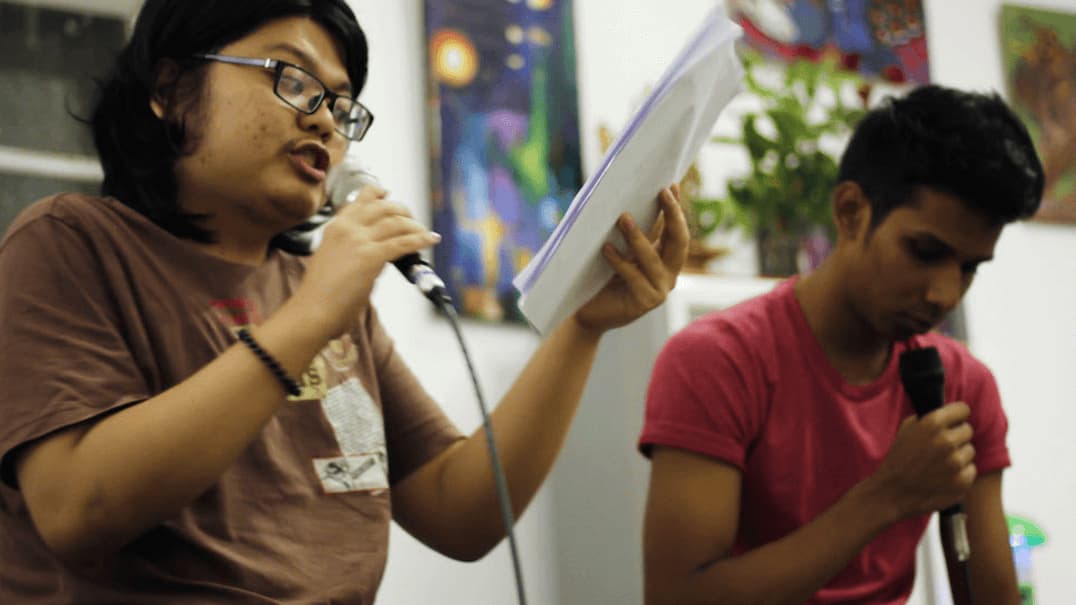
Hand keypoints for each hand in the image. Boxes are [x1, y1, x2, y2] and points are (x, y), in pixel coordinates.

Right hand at [292, 184, 440, 338]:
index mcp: (336, 227)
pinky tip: (430, 239)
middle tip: (412, 220)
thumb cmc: (320, 293)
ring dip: (415, 226)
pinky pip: (403, 243)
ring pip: (396, 222)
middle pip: (383, 206)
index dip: (379, 194)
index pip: (361, 200)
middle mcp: (347, 228)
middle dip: (402, 211)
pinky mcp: (371, 256)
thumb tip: (379, 249)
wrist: (312, 309)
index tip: (389, 194)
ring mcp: (359, 240)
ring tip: (424, 232)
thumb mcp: (333, 257)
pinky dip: (420, 239)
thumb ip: (353, 247)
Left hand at [573, 184, 688, 334]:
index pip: (677, 230)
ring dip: (638, 236)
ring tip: (623, 217)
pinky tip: (606, 248)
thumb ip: (632, 231)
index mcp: (666, 260)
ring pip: (653, 259)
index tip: (671, 185)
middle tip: (662, 193)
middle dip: (672, 215)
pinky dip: (619, 261)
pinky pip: (633, 276)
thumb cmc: (602, 278)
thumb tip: (631, 197)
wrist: (588, 312)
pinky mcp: (645, 302)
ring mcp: (660, 290)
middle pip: (679, 242)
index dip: (676, 208)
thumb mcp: (621, 250)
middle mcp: (668, 275)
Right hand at [869, 402, 976, 520]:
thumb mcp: (907, 428)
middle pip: (968, 430)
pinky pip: (970, 470)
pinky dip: (960, 473)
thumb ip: (930, 417)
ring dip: (958, 455)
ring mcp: (956, 463)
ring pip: (970, 451)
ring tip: (939, 463)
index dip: (956, 415)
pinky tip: (943, 476)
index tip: (952, 421)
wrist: (891, 492)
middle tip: (940, 446)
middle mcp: (947, 441)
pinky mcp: (962, 482)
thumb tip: (951, 413)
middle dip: (956, 436)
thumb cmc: (899, 458)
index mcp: (933, 424)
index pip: (963, 409)